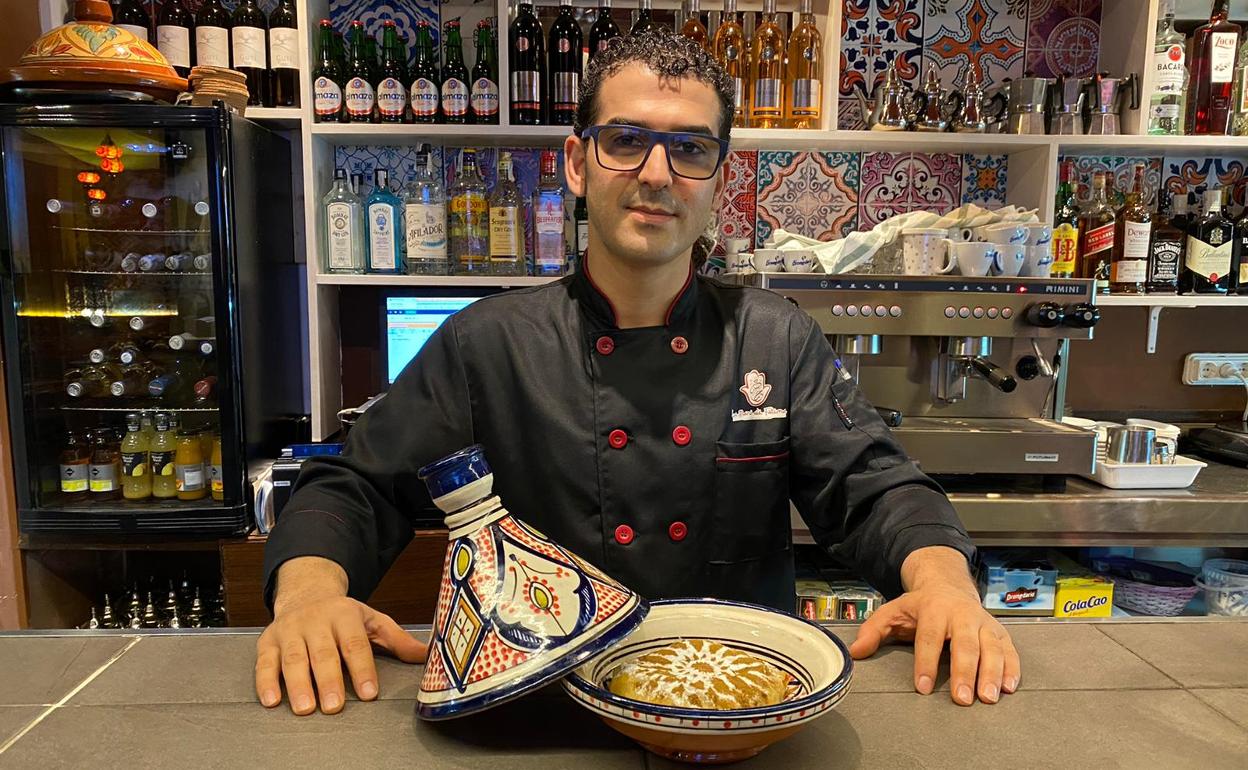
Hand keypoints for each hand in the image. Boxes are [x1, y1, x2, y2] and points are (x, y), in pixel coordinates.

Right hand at [255, 559, 426, 714]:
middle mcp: (316, 620)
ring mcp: (291, 630)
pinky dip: (266, 682)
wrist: (306, 594)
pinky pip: (265, 662)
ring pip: (294, 658)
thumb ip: (398, 641)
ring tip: (306, 707)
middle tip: (334, 705)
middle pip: (323, 653)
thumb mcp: (372, 621)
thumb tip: (428, 655)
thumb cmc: (342, 615)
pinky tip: (272, 700)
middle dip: (329, 680)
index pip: (355, 644)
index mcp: (345, 615)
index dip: (362, 669)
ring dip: (298, 684)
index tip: (369, 693)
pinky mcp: (269, 641)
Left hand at [848, 547, 1019, 705]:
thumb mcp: (892, 611)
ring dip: (992, 674)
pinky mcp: (999, 632)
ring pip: (991, 648)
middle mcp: (961, 615)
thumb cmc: (920, 605)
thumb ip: (873, 630)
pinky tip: (1009, 688)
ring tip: (988, 698)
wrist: (948, 585)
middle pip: (965, 645)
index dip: (926, 663)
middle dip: (964, 672)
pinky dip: (1012, 669)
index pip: (929, 638)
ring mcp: (983, 623)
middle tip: (962, 699)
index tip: (923, 687)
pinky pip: (1010, 650)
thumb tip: (855, 651)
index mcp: (933, 609)